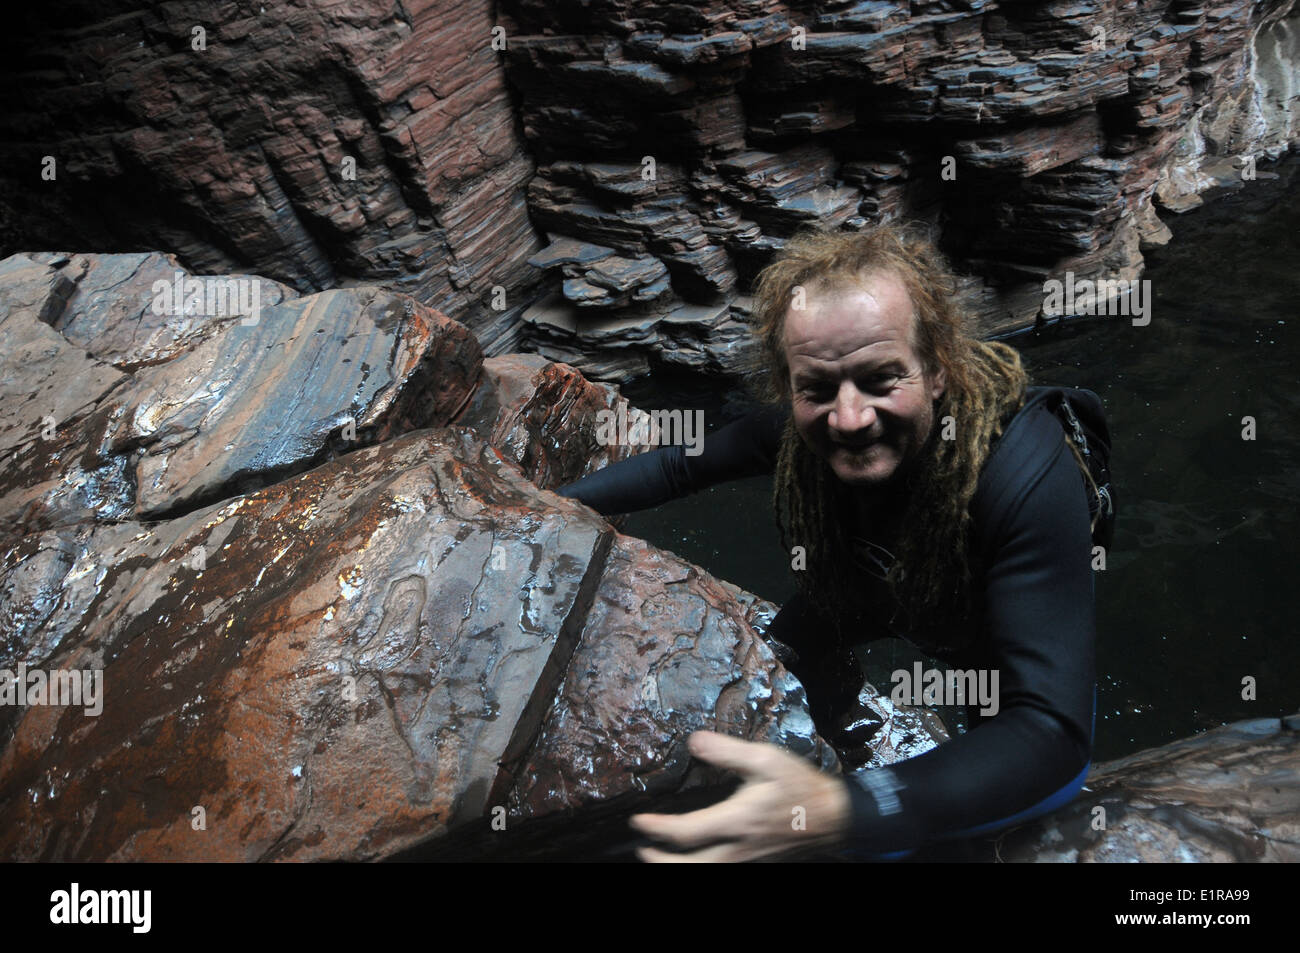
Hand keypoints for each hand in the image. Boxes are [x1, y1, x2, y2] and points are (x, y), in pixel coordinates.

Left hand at [629, 730, 850, 861]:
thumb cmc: (800, 786)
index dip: (656, 829)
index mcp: (736, 821)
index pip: (685, 833)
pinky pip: (721, 871)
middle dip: (661, 861)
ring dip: (678, 868)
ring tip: (660, 857)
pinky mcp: (757, 862)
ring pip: (705, 873)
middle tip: (642, 848)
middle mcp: (738, 848)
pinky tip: (697, 856)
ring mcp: (748, 860)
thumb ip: (728, 752)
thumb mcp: (766, 759)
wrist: (834, 817)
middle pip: (689, 867)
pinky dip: (701, 866)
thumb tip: (694, 741)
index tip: (638, 820)